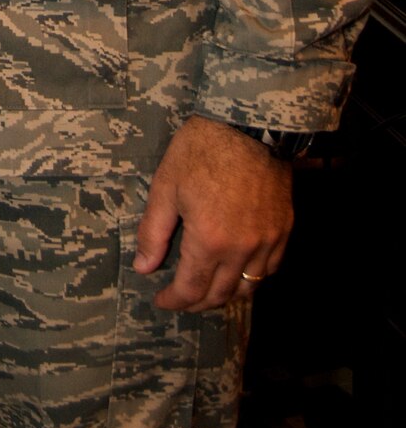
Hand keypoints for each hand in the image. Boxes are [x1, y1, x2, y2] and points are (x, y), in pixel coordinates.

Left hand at [133, 116, 292, 311]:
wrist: (248, 124)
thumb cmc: (201, 151)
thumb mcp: (166, 187)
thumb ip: (153, 232)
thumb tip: (144, 267)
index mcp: (209, 240)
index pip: (192, 289)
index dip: (174, 301)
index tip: (161, 301)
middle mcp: (243, 249)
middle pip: (220, 294)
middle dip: (197, 303)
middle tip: (181, 299)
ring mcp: (268, 241)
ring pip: (248, 287)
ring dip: (225, 295)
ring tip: (207, 290)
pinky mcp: (284, 229)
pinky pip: (270, 268)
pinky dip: (252, 278)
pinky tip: (237, 271)